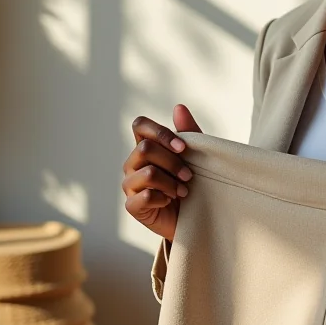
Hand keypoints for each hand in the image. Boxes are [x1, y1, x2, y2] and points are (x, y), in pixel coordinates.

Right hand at [121, 105, 199, 241]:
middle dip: (173, 162)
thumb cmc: (192, 182)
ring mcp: (130, 185)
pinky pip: (145, 196)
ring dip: (171, 182)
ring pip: (147, 173)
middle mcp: (133, 164)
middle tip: (189, 176)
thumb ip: (189, 132)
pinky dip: (164, 198)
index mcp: (146, 147)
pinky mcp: (132, 206)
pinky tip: (170, 202)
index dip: (160, 132)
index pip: (140, 125)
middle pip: (145, 149)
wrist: (195, 217)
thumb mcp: (195, 156)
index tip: (184, 147)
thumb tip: (178, 107)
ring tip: (184, 191)